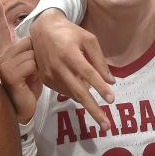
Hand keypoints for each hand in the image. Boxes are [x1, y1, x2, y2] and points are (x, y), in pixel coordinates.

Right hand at [0, 1, 42, 123]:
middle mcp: (2, 57)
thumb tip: (38, 39)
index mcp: (7, 53)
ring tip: (30, 78)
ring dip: (38, 66)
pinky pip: (32, 64)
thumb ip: (31, 54)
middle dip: (37, 56)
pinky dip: (36, 73)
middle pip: (28, 42)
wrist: (22, 108)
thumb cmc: (28, 88)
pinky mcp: (10, 74)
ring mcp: (4, 65)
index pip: (4, 32)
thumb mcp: (32, 67)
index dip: (0, 17)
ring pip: (32, 54)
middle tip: (32, 72)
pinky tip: (28, 82)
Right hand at [29, 9, 114, 130]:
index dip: (100, 87)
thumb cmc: (70, 33)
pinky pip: (65, 92)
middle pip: (79, 92)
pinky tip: (83, 90)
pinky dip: (76, 94)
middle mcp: (58, 66)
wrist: (42, 29)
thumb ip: (100, 60)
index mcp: (70, 53)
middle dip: (94, 110)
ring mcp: (50, 74)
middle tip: (106, 126)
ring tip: (100, 113)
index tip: (112, 100)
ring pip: (72, 94)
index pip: (88, 73)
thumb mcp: (88, 39)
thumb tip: (111, 81)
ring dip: (87, 104)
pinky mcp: (46, 79)